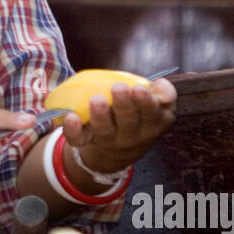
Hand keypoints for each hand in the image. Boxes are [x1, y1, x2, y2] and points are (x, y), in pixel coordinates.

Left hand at [60, 78, 176, 176]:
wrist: (122, 147)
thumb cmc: (140, 114)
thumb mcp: (157, 105)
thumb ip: (162, 92)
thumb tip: (161, 85)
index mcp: (153, 122)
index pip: (152, 114)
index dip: (146, 102)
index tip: (139, 88)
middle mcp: (133, 135)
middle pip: (128, 121)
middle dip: (123, 104)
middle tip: (118, 88)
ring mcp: (110, 139)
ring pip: (105, 130)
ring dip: (100, 115)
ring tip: (97, 99)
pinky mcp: (90, 141)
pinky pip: (80, 139)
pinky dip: (73, 130)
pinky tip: (71, 117)